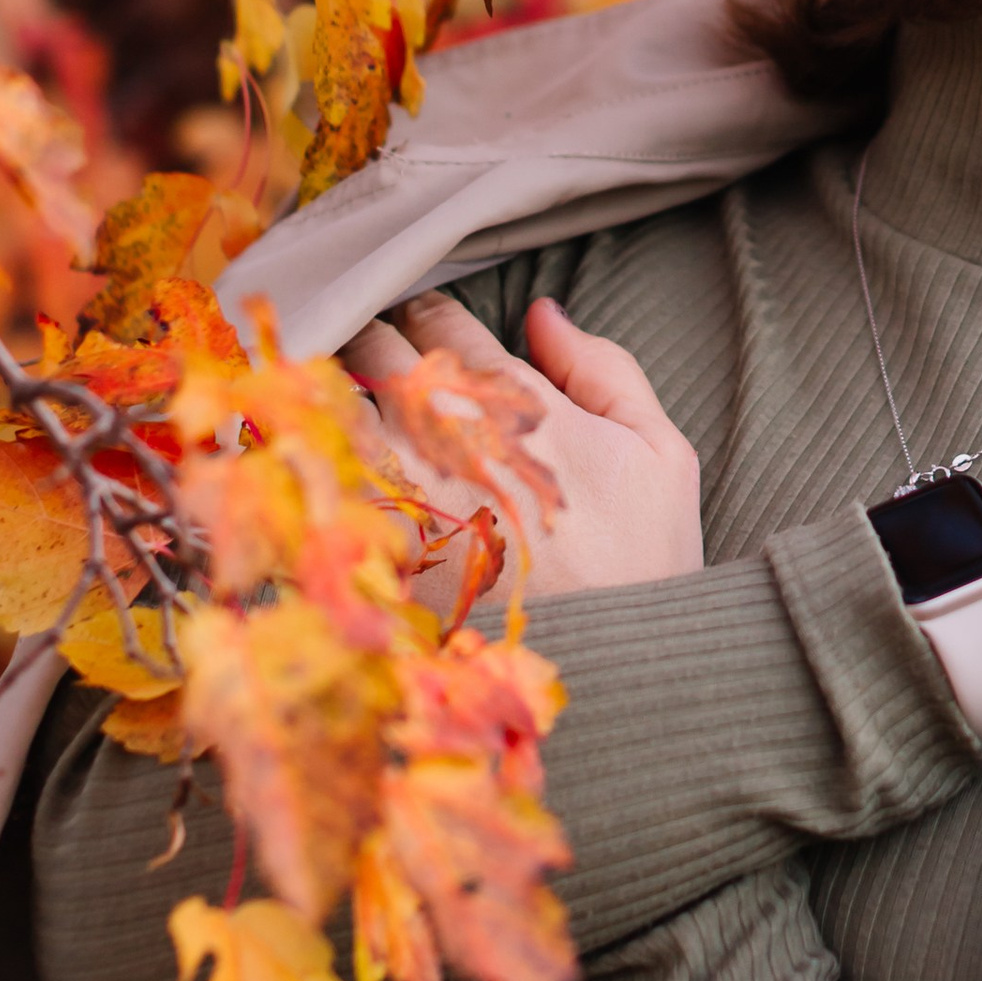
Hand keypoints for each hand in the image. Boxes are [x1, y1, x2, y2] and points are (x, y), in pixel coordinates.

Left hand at [345, 292, 705, 603]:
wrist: (610, 668)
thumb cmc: (643, 561)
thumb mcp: (662, 451)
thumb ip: (603, 368)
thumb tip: (543, 313)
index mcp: (512, 403)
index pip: (438, 322)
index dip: (426, 313)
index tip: (426, 323)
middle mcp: (445, 439)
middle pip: (372, 352)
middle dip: (373, 341)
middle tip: (379, 354)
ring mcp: (399, 496)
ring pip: (334, 413)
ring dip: (339, 402)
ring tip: (350, 412)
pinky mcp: (372, 554)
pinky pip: (321, 489)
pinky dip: (319, 471)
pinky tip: (328, 474)